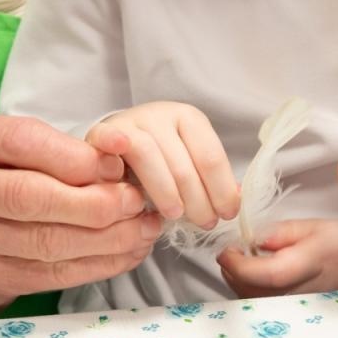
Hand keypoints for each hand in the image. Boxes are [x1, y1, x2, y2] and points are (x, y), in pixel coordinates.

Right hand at [0, 112, 161, 324]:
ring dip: (107, 238)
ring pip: (46, 240)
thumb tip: (116, 164)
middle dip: (96, 202)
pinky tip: (124, 254)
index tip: (118, 167)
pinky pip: (49, 274)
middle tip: (137, 202)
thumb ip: (46, 150)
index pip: (24, 140)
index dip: (78, 157)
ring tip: (143, 229)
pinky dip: (95, 265)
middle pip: (33, 196)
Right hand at [85, 102, 239, 229]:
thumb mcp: (190, 163)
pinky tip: (128, 181)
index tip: (226, 215)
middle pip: (184, 164)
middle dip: (199, 202)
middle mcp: (160, 115)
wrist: (119, 142)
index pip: (211, 157)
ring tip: (175, 216)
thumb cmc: (161, 159)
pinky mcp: (102, 132)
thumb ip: (211, 181)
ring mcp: (130, 122)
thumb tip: (235, 202)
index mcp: (189, 118)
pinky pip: (111, 141)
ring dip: (166, 194)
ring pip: (150, 157)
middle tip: (204, 223)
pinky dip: (118, 152)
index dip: (222, 191)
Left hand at [217, 220, 337, 297]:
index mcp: (308, 264)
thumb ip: (280, 232)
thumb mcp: (314, 225)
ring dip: (239, 281)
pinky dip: (251, 290)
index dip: (237, 263)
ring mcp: (300, 307)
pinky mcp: (297, 312)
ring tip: (246, 259)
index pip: (263, 275)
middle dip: (232, 271)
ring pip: (255, 301)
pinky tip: (257, 274)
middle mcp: (303, 292)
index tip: (226, 249)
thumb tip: (252, 239)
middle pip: (253, 292)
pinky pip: (264, 305)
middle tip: (233, 250)